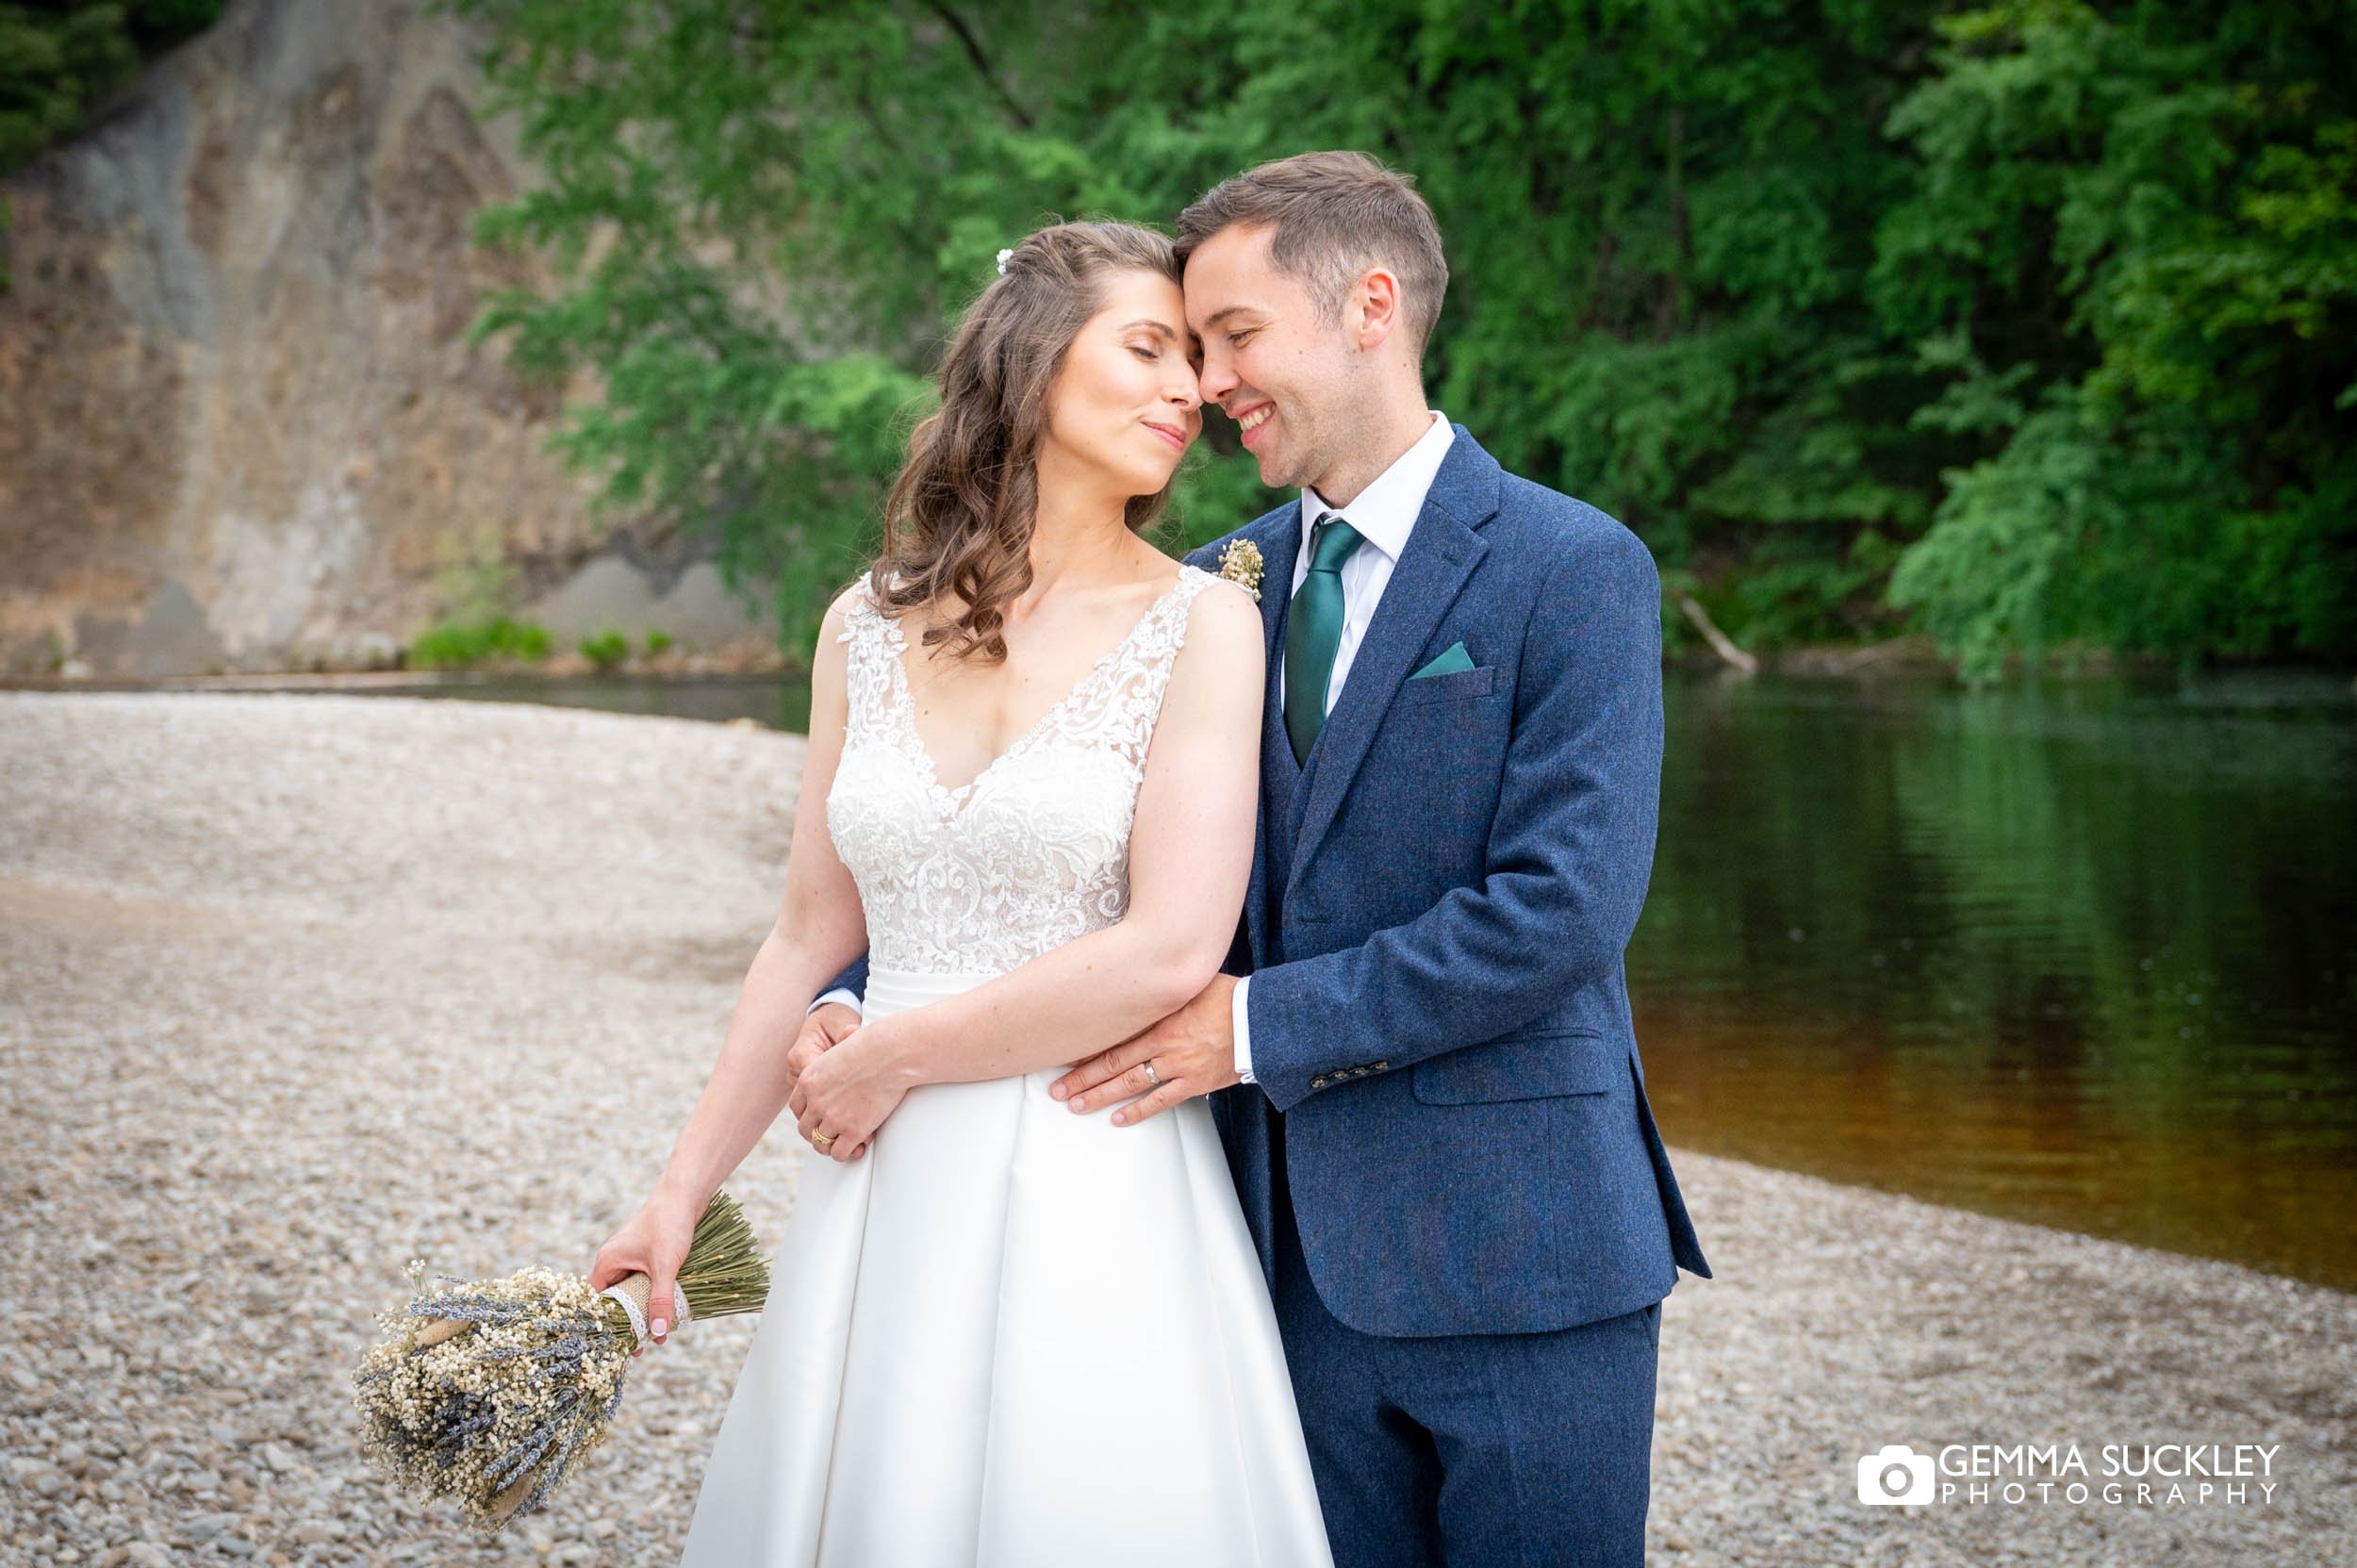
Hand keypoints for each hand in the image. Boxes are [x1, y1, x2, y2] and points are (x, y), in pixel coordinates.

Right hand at [588, 1191, 699, 1357]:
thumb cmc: (669, 1224)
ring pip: (632, 1294)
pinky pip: (645, 1285)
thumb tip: (658, 1332)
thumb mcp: (664, 1266)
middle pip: (615, 1301)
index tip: (618, 1344)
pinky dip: (653, 1298)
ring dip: (644, 1312)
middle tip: (642, 1345)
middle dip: (628, 1323)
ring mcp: (631, 1259)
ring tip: (660, 1334)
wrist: (685, 1195)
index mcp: (608, 1263)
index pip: (595, 1301)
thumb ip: (661, 1299)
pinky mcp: (647, 1258)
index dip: (604, 1323)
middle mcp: (615, 1262)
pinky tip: (668, 1313)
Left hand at [787, 1015, 914, 1162]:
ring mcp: (833, 1118)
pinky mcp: (853, 1131)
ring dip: (831, 1145)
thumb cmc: (873, 1046)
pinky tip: (856, 1146)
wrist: (891, 1055)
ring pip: (821, 1144)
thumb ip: (835, 1057)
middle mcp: (816, 1102)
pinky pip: (839, 1153)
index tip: (817, 1118)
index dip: (807, 1115)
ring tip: (842, 1143)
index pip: (796, 1107)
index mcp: (808, 1080)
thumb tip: (846, 1043)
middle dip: (816, 1133)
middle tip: (829, 1134)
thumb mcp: (842, 1047)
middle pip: (806, 1129)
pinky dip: (846, 1153)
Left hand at [1051, 973, 1238, 1125]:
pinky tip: (1118, 1119)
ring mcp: (1179, 1065)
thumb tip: (1140, 977)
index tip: (1063, 1056)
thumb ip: (1163, 990)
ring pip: (1132, 1084)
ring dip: (1102, 1096)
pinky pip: (1162, 1100)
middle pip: (1114, 1063)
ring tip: (1077, 1106)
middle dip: (1083, 1078)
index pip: (1114, 1035)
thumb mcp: (1191, 985)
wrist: (1263, 1021)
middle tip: (1057, 1090)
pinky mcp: (1195, 1082)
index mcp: (1160, 1017)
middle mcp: (1164, 1044)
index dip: (1087, 1048)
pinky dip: (1138, 1111)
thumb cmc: (1230, 997)